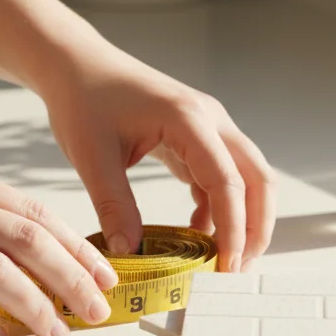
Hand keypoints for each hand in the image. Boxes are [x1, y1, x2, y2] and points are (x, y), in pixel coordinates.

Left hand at [40, 42, 276, 271]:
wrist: (78, 65)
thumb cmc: (84, 99)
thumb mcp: (91, 155)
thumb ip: (113, 204)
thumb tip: (129, 252)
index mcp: (189, 120)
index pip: (228, 182)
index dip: (234, 229)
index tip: (227, 267)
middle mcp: (210, 121)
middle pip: (258, 178)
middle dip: (257, 227)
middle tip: (238, 270)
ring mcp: (208, 128)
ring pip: (248, 178)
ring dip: (244, 218)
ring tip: (224, 260)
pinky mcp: (197, 139)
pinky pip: (222, 177)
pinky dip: (219, 208)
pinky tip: (197, 233)